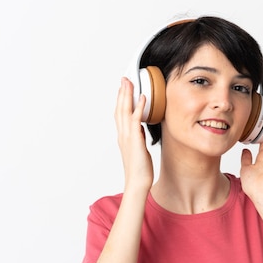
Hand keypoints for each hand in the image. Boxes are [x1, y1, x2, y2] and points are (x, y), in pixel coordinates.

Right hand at [114, 77, 153, 191]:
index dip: (121, 100)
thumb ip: (138, 138)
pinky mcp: (135, 140)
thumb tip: (140, 130)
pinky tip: (142, 98)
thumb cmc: (139, 169)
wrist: (137, 182)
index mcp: (123, 137)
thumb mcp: (138, 149)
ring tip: (130, 82)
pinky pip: (136, 120)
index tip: (123, 88)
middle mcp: (123, 135)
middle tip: (124, 79)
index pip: (120, 114)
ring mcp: (127, 137)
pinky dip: (139, 108)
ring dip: (128, 96)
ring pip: (125, 112)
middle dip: (122, 93)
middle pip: (120, 109)